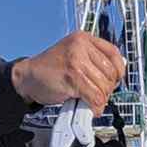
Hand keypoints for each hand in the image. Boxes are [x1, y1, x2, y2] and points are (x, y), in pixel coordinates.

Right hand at [11, 31, 125, 116]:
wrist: (28, 77)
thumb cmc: (51, 70)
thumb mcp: (73, 56)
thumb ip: (92, 60)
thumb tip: (116, 74)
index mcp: (83, 39)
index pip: (114, 53)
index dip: (118, 71)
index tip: (113, 81)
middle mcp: (81, 46)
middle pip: (111, 73)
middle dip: (107, 89)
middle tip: (96, 94)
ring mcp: (76, 61)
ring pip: (104, 88)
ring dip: (100, 100)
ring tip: (90, 101)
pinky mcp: (73, 77)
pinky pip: (95, 98)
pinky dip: (95, 108)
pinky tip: (89, 108)